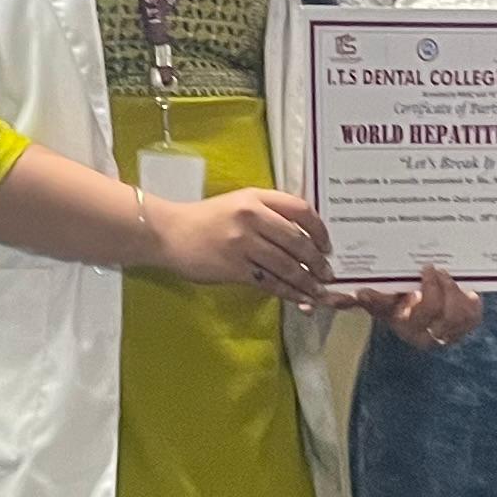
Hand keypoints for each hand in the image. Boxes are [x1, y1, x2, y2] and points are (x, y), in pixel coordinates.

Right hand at [148, 186, 330, 304]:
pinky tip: (299, 300)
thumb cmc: (205, 219)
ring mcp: (243, 242)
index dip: (320, 230)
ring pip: (286, 265)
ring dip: (307, 282)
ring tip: (319, 293)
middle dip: (317, 262)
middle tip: (328, 275)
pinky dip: (288, 293)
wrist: (168, 233)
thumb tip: (303, 238)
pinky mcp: (234, 267)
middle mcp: (252, 216)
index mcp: (256, 197)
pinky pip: (269, 282)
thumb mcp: (237, 203)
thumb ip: (267, 214)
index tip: (327, 245)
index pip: (300, 209)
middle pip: (297, 241)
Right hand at [336, 261, 482, 348]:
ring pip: (459, 313)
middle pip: (441, 312)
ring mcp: (449, 333)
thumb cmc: (397, 303)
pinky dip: (470, 300)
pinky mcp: (466, 327)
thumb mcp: (380, 300)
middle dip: (438, 286)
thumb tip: (330, 298)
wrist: (420, 314)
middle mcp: (428, 336)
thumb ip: (360, 298)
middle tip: (432, 267)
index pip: (419, 313)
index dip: (421, 293)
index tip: (422, 270)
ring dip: (454, 290)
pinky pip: (473, 315)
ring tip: (445, 274)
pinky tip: (463, 288)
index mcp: (406, 327)